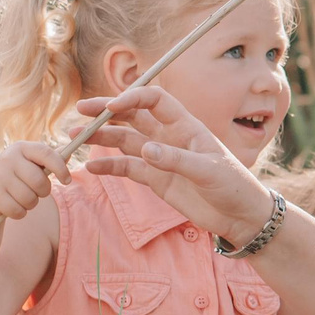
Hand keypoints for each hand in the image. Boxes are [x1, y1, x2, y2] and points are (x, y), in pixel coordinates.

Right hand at [0, 140, 68, 222]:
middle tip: (37, 192)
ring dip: (30, 203)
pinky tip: (12, 206)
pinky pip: (17, 210)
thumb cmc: (16, 177)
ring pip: (29, 198)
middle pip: (39, 181)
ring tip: (22, 198)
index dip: (61, 168)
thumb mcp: (31, 164)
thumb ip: (50, 159)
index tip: (67, 180)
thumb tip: (69, 152)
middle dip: (43, 192)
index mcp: (21, 148)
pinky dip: (19, 212)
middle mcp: (8, 159)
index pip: (47, 153)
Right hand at [75, 87, 272, 243]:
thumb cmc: (234, 187)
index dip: (133, 98)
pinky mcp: (156, 179)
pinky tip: (90, 168)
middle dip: (106, 111)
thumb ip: (177, 160)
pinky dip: (109, 166)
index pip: (155, 101)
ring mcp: (160, 158)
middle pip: (132, 116)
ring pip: (124, 141)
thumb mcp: (209, 172)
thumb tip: (146, 150)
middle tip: (81, 110)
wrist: (241, 216)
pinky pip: (127, 168)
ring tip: (74, 137)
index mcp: (186, 126)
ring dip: (100, 138)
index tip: (111, 106)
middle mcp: (169, 137)